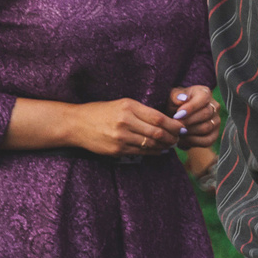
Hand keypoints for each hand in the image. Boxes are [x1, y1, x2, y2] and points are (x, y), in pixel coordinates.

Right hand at [61, 98, 185, 156]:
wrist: (76, 124)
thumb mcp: (122, 104)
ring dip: (164, 146)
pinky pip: (140, 153)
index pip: (158, 118)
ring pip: (150, 145)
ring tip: (170, 144)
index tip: (181, 127)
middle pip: (157, 133)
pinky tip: (159, 150)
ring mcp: (121, 137)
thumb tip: (165, 121)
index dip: (174, 125)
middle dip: (172, 137)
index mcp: (128, 107)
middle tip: (178, 138)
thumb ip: (142, 111)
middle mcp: (125, 122)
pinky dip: (153, 152)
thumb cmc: (101, 112)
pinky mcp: (117, 150)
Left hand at [167, 85, 221, 149]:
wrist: (177, 116)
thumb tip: (181, 99)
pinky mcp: (214, 134)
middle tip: (175, 125)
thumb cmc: (174, 104)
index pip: (203, 99)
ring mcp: (216, 121)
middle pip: (206, 114)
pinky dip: (193, 141)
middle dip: (188, 121)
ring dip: (189, 131)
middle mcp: (214, 106)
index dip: (191, 107)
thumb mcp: (172, 97)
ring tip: (177, 132)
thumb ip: (175, 96)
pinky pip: (207, 140)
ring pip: (206, 127)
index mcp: (205, 93)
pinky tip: (182, 139)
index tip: (178, 114)